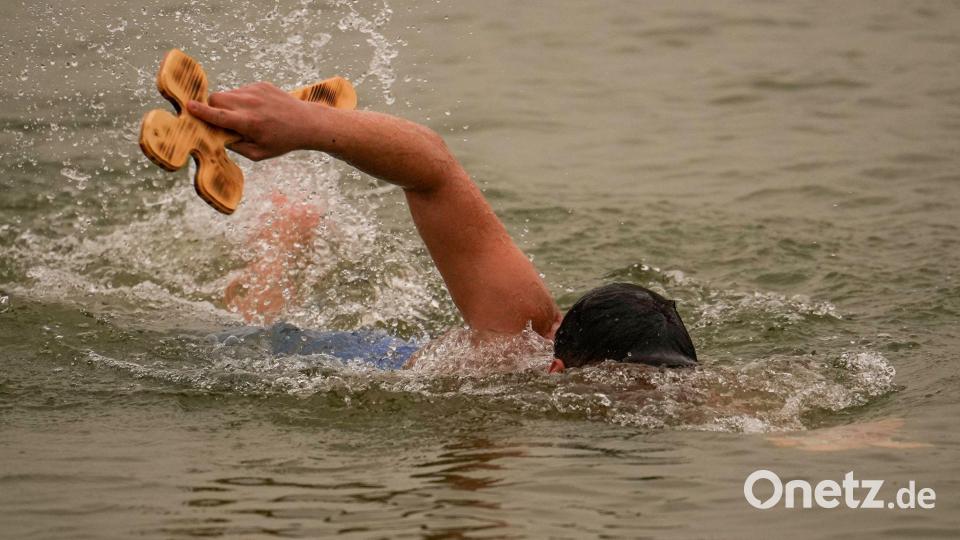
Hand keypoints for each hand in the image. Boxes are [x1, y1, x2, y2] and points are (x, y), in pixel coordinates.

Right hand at [187, 82, 316, 160]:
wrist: (306, 123)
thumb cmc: (281, 141)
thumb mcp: (258, 153)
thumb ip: (235, 146)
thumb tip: (215, 136)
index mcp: (248, 123)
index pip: (218, 115)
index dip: (201, 111)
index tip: (188, 106)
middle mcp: (250, 104)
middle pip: (216, 98)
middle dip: (212, 108)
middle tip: (221, 119)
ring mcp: (256, 91)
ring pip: (228, 94)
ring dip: (229, 104)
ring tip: (246, 117)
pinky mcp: (261, 84)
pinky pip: (241, 90)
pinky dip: (242, 100)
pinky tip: (257, 110)